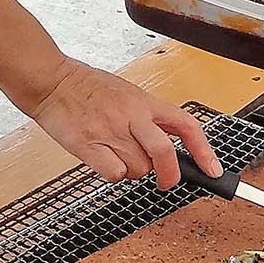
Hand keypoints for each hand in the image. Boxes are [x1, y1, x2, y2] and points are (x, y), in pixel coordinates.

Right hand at [27, 57, 222, 186]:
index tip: (213, 170)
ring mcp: (109, 130)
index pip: (186, 125)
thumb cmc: (85, 86)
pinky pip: (113, 173)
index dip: (204, 151)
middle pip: (165, 154)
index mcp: (144, 101)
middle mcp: (130, 115)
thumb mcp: (126, 93)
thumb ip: (146, 117)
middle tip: (164, 181)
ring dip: (131, 171)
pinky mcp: (88, 144)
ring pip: (138, 168)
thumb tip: (165, 147)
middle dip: (169, 176)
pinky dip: (112, 174)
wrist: (50, 81)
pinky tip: (102, 160)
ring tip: (116, 155)